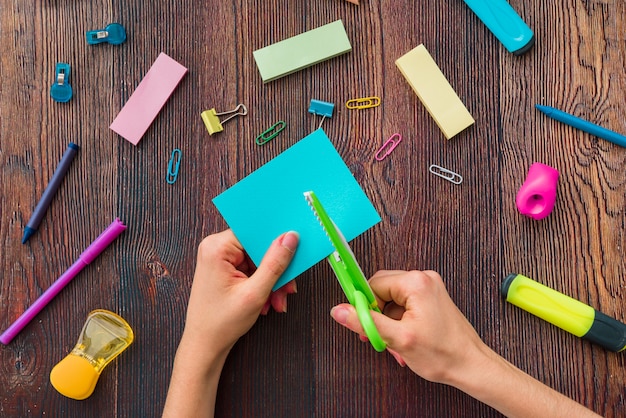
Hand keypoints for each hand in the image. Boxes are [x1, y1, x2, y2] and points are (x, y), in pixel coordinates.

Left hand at [164, 229, 298, 417]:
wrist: (204, 346)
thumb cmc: (221, 323)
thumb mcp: (255, 292)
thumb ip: (275, 263)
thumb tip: (290, 238)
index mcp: (217, 247)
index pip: (255, 232)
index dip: (276, 242)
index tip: (295, 252)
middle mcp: (215, 248)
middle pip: (258, 248)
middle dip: (276, 270)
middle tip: (288, 288)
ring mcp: (219, 259)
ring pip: (257, 261)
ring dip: (272, 281)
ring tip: (277, 301)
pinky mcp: (224, 270)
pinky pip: (251, 269)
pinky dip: (262, 285)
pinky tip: (267, 302)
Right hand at [330, 270, 599, 416]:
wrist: (471, 365)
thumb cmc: (443, 354)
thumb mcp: (398, 339)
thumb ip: (366, 321)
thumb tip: (339, 310)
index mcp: (416, 283)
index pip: (374, 283)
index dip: (365, 305)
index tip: (360, 322)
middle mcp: (423, 279)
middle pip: (382, 289)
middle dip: (376, 315)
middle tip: (375, 337)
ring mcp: (428, 288)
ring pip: (392, 299)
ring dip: (387, 321)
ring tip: (394, 344)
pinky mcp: (431, 298)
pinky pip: (404, 304)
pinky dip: (398, 321)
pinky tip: (403, 339)